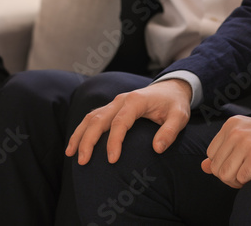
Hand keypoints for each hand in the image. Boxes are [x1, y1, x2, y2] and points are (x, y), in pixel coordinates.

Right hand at [66, 79, 191, 164]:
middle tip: (83, 161)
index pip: (120, 122)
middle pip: (98, 119)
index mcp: (136, 101)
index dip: (114, 141)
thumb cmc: (174, 104)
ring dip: (79, 135)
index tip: (112, 160)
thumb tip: (157, 149)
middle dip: (88, 140)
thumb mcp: (180, 116)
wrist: (171, 88)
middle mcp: (121, 100)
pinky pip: (93, 117)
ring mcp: (114, 103)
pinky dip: (82, 130)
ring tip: (70, 154)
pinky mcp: (111, 108)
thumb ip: (170, 131)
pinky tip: (75, 144)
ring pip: (91, 117)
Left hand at [201, 117, 250, 188]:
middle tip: (244, 173)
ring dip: (237, 181)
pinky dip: (248, 182)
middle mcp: (236, 131)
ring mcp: (246, 143)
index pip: (211, 154)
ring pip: (225, 175)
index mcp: (231, 124)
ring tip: (249, 175)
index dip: (222, 165)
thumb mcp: (244, 139)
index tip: (237, 165)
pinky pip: (241, 178)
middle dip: (229, 176)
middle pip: (217, 167)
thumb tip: (204, 167)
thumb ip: (223, 152)